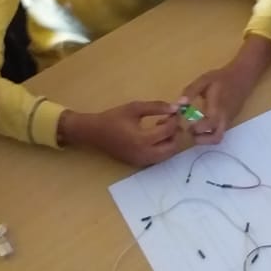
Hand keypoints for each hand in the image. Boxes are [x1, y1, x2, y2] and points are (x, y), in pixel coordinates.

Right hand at [61, 101, 179, 165]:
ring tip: (162, 126)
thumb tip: (175, 107)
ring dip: (170, 141)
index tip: (175, 111)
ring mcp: (142, 161)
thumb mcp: (135, 107)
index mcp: (142, 139)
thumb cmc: (114, 118)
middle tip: (171, 121)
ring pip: (167, 155)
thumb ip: (156, 107)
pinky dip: (163, 147)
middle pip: (172, 147)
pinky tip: (155, 135)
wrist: (95, 132)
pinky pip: (158, 158)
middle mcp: (144, 154)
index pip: (168, 131)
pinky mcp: (139, 163)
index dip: (174, 120)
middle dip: (176, 133)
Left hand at [179, 61, 258, 145]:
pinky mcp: (229, 121)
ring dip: (204, 138)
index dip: (192, 127)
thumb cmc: (221, 78)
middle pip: (214, 139)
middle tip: (189, 130)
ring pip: (217, 137)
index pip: (205, 127)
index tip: (183, 120)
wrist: (242, 77)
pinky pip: (219, 132)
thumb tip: (179, 104)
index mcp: (217, 109)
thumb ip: (190, 91)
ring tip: (194, 128)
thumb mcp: (204, 80)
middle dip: (199, 139)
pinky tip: (201, 122)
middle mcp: (224, 119)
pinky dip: (209, 132)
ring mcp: (228, 122)